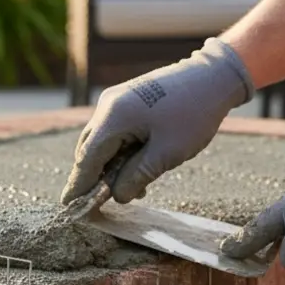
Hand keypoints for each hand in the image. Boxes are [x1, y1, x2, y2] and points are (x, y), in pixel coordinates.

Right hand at [62, 37, 255, 205]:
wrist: (214, 75)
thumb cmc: (194, 114)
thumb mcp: (167, 153)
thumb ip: (136, 177)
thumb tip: (117, 196)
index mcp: (113, 118)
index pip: (87, 159)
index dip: (78, 186)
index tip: (70, 208)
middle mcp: (108, 106)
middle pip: (88, 150)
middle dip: (91, 178)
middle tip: (95, 205)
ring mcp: (116, 100)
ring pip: (101, 141)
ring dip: (109, 166)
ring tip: (130, 188)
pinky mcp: (127, 99)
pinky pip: (114, 131)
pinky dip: (119, 152)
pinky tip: (137, 167)